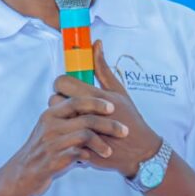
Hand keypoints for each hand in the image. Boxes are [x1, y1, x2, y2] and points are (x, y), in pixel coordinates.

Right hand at [4, 87, 129, 195]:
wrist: (23, 174)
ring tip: (109, 151)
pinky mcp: (54, 159)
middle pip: (86, 118)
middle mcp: (50, 125)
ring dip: (101, 143)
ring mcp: (52, 142)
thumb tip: (90, 105)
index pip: (76, 100)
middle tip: (124, 131)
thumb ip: (67, 117)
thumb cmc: (42, 150)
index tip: (112, 107)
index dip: (96, 102)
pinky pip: (78, 153)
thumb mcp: (50, 128)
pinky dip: (90, 156)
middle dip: (109, 124)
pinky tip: (95, 160)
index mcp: (51, 114)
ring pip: (85, 135)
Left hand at [49, 40, 161, 177]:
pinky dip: (67, 135)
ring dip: (61, 118)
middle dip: (60, 101)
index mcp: (95, 96)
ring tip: (73, 120)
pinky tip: (76, 135)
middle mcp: (86, 113)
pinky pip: (62, 136)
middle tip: (71, 106)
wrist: (140, 152)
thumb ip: (103, 68)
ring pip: (56, 118)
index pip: (62, 82)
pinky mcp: (80, 147)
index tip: (69, 89)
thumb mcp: (119, 91)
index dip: (62, 84)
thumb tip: (95, 44)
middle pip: (54, 99)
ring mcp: (82, 131)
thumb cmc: (130, 118)